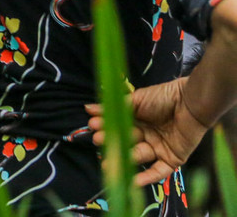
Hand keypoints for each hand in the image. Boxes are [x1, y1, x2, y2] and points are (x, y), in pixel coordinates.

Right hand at [86, 77, 209, 185]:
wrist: (190, 103)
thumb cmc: (163, 97)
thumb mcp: (136, 100)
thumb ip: (114, 107)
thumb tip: (87, 108)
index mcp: (138, 120)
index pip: (118, 126)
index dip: (106, 126)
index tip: (92, 125)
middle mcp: (147, 135)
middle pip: (126, 142)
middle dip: (112, 141)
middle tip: (98, 140)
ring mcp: (159, 148)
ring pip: (138, 156)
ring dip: (123, 159)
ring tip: (108, 162)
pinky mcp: (172, 159)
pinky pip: (158, 171)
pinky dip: (147, 177)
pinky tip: (132, 181)